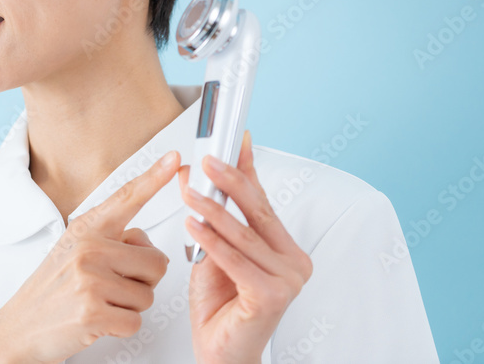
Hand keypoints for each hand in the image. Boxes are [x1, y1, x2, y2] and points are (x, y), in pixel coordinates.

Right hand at [0, 149, 179, 363]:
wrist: (19, 328)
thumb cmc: (51, 290)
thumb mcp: (73, 250)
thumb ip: (110, 239)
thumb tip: (144, 241)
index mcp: (86, 229)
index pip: (127, 198)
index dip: (154, 177)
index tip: (174, 159)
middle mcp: (88, 248)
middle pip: (156, 262)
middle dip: (143, 281)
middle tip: (111, 287)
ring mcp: (90, 279)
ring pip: (148, 295)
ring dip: (130, 306)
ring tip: (99, 302)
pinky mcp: (93, 312)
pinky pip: (135, 321)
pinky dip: (121, 327)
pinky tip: (98, 321)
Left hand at [178, 130, 312, 363]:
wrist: (221, 354)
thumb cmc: (221, 306)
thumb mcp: (216, 250)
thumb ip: (215, 218)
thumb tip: (202, 178)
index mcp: (285, 249)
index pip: (263, 200)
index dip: (247, 168)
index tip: (236, 140)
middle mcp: (293, 262)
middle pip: (258, 211)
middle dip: (230, 181)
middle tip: (208, 159)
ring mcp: (287, 281)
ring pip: (243, 234)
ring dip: (212, 209)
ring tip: (190, 189)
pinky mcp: (270, 297)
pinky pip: (235, 260)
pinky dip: (212, 240)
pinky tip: (193, 224)